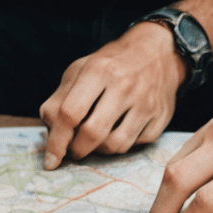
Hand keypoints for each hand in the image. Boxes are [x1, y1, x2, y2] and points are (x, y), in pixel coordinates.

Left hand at [40, 22, 186, 168]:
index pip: (70, 113)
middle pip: (92, 134)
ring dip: (100, 150)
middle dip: (77, 150)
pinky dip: (123, 144)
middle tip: (73, 151)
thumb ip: (59, 99)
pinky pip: (137, 145)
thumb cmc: (111, 64)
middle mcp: (124, 86)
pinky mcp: (162, 117)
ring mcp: (146, 102)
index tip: (50, 160)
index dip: (56, 141)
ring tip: (94, 140)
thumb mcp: (80, 70)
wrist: (157, 52)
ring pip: (116, 145)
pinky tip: (118, 132)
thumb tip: (50, 133)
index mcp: (98, 70)